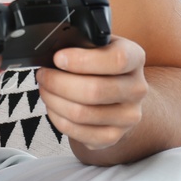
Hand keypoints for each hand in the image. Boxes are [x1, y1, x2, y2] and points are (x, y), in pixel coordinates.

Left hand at [35, 36, 147, 151]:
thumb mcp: (99, 46)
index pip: (117, 60)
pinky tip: (54, 106)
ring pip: (82, 113)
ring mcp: (127, 116)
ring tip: (46, 89)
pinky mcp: (114, 136)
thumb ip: (83, 44)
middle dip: (58, 82)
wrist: (120, 96)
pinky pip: (79, 132)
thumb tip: (54, 50)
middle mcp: (137, 89)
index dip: (82, 60)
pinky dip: (58, 118)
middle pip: (94, 91)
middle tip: (43, 74)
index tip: (58, 58)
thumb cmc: (102, 66)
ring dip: (54, 100)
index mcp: (135, 58)